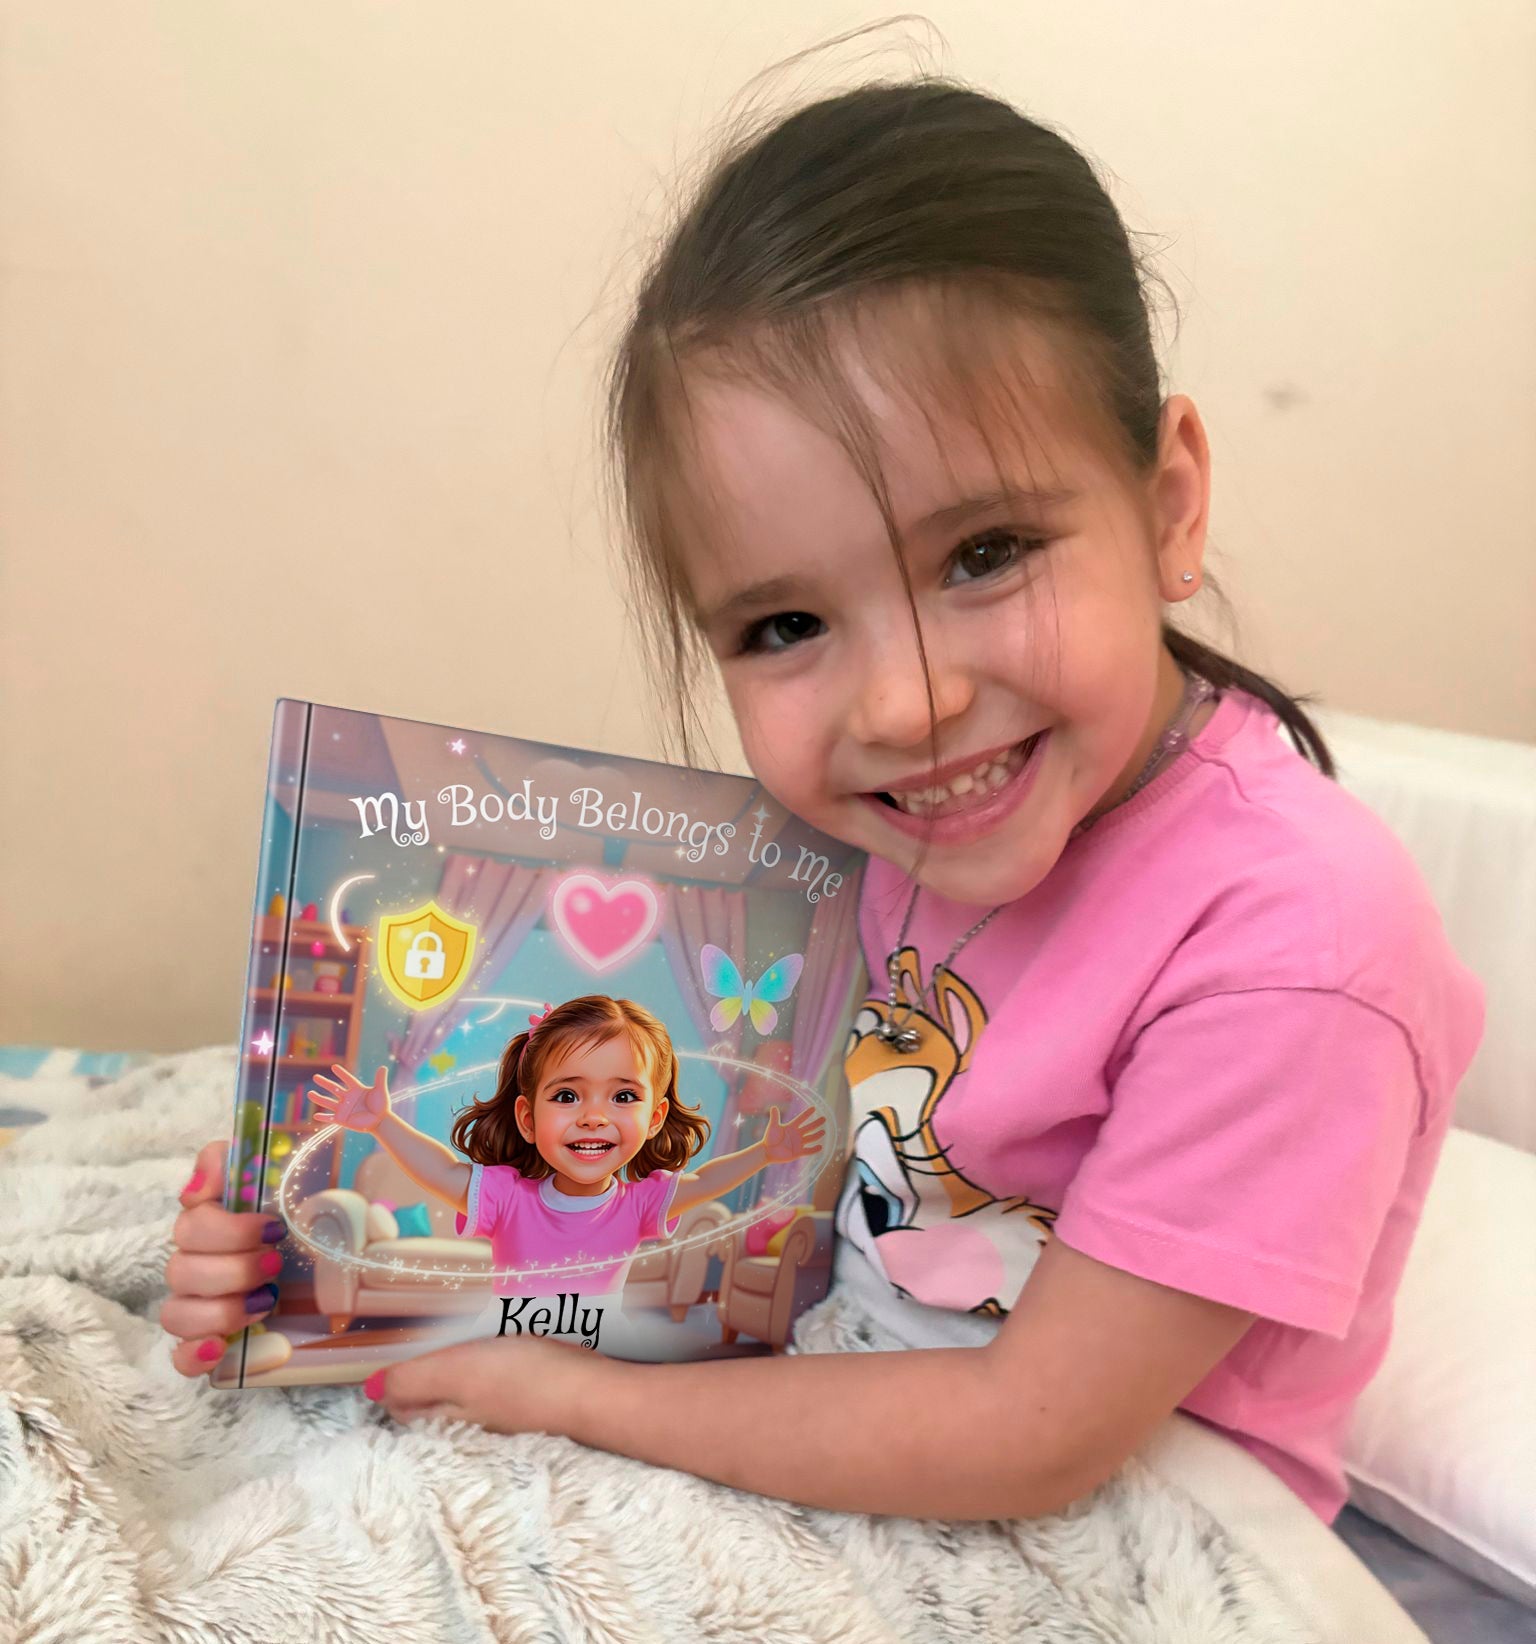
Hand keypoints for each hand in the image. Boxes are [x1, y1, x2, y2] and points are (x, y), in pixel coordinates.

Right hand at [161, 1138, 286, 1376]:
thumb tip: (196, 1190)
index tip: (274, 1228)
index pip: (190, 1226)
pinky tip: (217, 1350)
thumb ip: (227, 1160)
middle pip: (182, 1272)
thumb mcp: (273, 1168)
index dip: (229, 1230)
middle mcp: (194, 1264)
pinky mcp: (207, 1341)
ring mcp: (197, 1304)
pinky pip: (179, 1357)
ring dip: (221, 1310)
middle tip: (275, 1264)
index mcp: (205, 1223)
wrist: (324, 1247)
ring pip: (176, 1314)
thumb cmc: (292, 1208)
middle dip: (234, 1270)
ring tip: (265, 1301)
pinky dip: (192, 1356)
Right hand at [307, 1064, 391, 1131]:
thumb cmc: (382, 1106)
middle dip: (325, 1083)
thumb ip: (380, 1080)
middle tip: (315, 1077)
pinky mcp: (342, 1119)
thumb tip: (383, 1067)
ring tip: (309, 1094)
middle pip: (334, 1089)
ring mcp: (344, 1108)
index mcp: (357, 1090)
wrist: (380, 1122)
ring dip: (319, 1098)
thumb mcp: (380, 1092)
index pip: (347, 1080)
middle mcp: (348, 1098)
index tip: (334, 1066)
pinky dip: (323, 1117)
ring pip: (328, 1102)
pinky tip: (315, 1115)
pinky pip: (330, 1118)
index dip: (341, 1073)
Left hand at [364, 1336, 608, 1432]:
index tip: (387, 1350)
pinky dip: (485, 1374)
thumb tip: (367, 1388)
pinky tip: (495, 1355)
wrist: (593, 1396)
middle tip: (416, 1343)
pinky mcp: (527, 1402)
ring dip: (452, 1376)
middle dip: (417, 1381)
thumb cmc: (523, 1380)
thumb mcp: (458, 1372)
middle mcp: (468, 1422)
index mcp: (445, 1416)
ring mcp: (499, 1415)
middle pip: (429, 1404)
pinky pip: (493, 1390)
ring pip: (461, 1398)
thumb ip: (412, 1380)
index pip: (401, 1402)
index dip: (389, 1380)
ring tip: (451, 1343)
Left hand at [761, 1104, 825, 1163]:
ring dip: (817, 1135)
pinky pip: (808, 1150)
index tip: (814, 1108)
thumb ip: (775, 1117)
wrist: (768, 1152)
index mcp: (791, 1127)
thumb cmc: (769, 1139)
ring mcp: (798, 1143)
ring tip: (823, 1131)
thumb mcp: (773, 1127)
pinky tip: (820, 1147)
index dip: (807, 1113)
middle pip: (809, 1127)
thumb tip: (773, 1107)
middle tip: (824, 1118)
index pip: (801, 1119)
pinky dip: (814, 1149)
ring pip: (810, 1138)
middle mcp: (797, 1134)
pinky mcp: (798, 1152)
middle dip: (816, 1123)